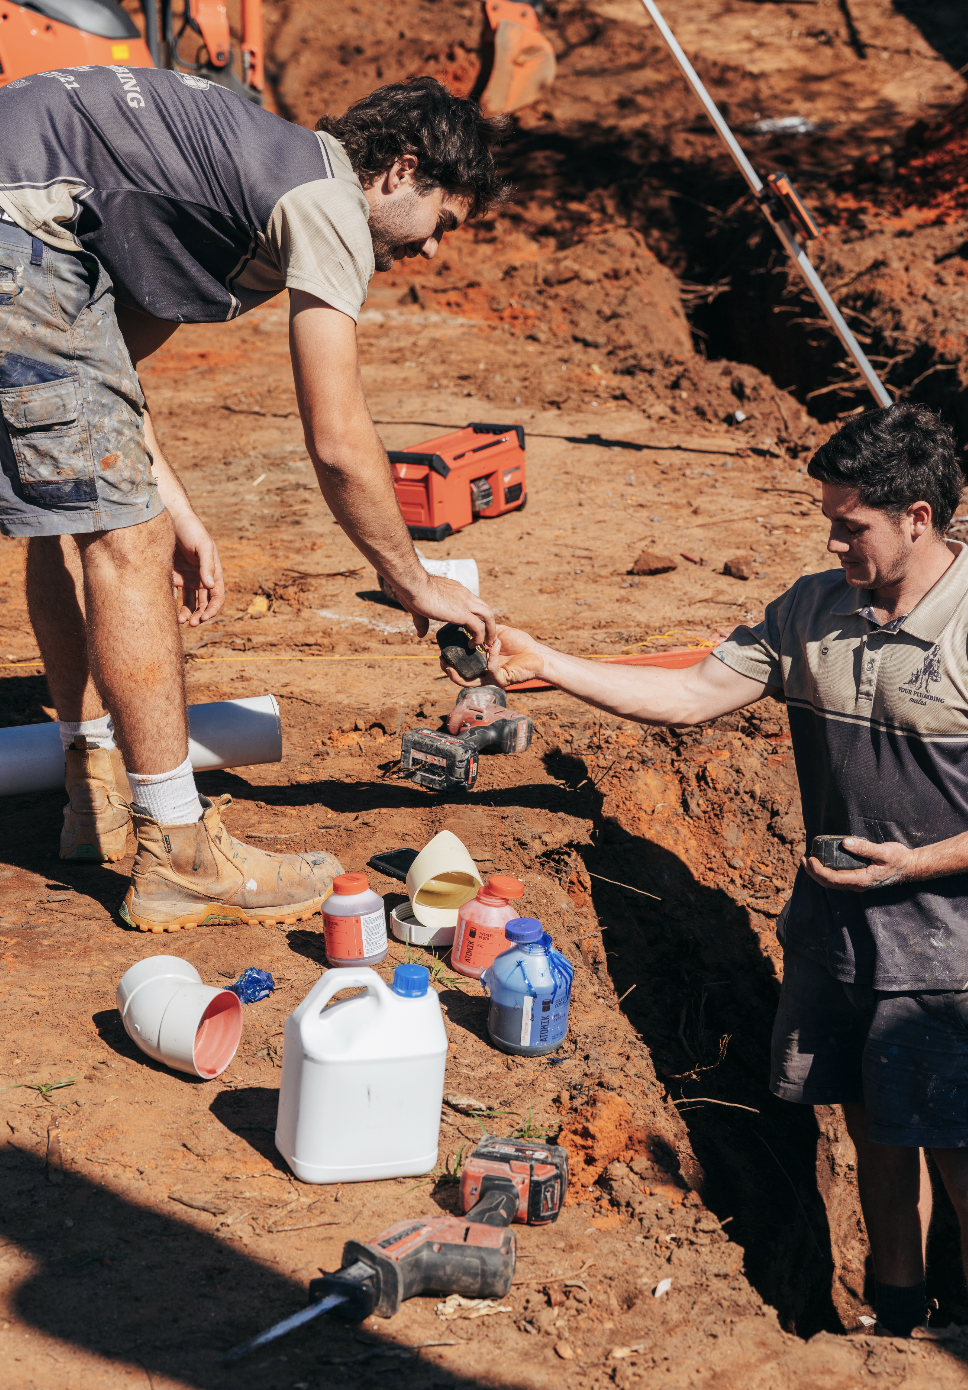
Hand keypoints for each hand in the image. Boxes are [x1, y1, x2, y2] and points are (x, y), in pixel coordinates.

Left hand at [170, 507, 224, 625]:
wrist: (169, 516)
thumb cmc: (190, 528)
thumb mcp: (203, 544)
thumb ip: (207, 564)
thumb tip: (210, 586)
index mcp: (213, 571)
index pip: (217, 596)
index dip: (213, 609)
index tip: (204, 617)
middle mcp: (201, 577)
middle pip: (203, 603)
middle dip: (200, 615)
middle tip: (192, 624)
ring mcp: (186, 577)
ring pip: (188, 602)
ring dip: (187, 613)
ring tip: (180, 621)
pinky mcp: (171, 575)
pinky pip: (172, 594)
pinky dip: (171, 604)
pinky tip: (166, 610)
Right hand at [396, 573, 495, 643]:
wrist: (414, 585)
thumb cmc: (413, 592)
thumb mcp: (418, 608)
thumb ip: (422, 621)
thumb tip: (420, 634)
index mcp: (456, 591)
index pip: (473, 602)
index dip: (476, 615)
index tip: (474, 627)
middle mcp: (464, 595)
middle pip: (485, 608)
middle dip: (489, 623)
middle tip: (486, 637)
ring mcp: (466, 603)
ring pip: (489, 616)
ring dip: (490, 631)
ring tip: (486, 644)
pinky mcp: (463, 613)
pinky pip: (479, 627)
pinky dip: (479, 637)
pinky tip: (472, 645)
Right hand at [442, 623, 549, 687]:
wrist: (537, 653)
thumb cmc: (520, 644)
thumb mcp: (497, 633)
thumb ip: (484, 630)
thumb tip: (471, 623)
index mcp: (481, 663)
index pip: (462, 667)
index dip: (450, 662)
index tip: (441, 652)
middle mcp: (485, 673)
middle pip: (462, 679)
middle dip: (449, 671)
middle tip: (442, 661)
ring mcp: (492, 678)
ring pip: (470, 682)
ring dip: (459, 674)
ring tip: (450, 664)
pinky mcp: (502, 679)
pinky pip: (491, 669)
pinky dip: (491, 656)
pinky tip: (493, 644)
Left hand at [802, 837, 921, 892]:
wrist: (909, 866)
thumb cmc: (898, 858)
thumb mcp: (883, 851)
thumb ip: (865, 848)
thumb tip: (845, 842)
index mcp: (862, 880)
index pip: (833, 879)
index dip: (818, 870)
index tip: (809, 859)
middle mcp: (857, 884)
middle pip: (829, 883)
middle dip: (813, 872)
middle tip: (802, 859)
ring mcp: (857, 882)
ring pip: (832, 882)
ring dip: (817, 873)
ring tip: (807, 861)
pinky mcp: (858, 878)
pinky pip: (838, 878)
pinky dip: (826, 872)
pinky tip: (822, 862)